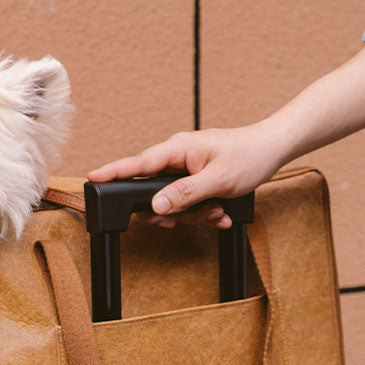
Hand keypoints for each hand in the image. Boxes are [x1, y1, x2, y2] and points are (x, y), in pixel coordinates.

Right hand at [87, 123, 286, 228]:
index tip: (91, 178)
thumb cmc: (249, 156)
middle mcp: (177, 158)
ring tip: (218, 212)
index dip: (113, 172)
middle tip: (200, 216)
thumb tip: (156, 206)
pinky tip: (221, 212)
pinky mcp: (195, 179)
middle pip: (155, 193)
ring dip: (196, 215)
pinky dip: (204, 212)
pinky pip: (189, 203)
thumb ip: (185, 193)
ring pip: (174, 203)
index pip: (137, 163)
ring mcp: (185, 169)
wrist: (273, 148)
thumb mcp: (218, 180)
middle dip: (177, 212)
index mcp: (178, 149)